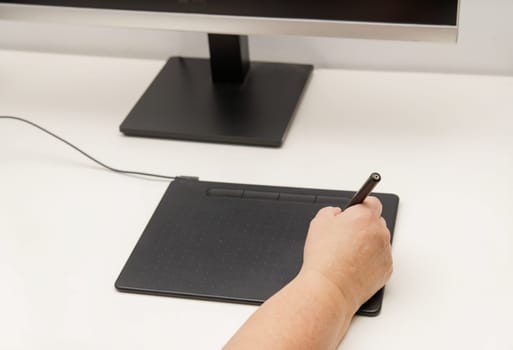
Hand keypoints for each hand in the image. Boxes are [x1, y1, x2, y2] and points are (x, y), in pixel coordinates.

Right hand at [300, 197, 392, 311]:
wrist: (330, 288)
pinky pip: (381, 259)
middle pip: (376, 222)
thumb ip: (331, 211)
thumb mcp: (318, 223)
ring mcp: (385, 251)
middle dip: (364, 227)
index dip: (362, 207)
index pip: (372, 202)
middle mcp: (379, 231)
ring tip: (348, 256)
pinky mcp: (387, 269)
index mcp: (364, 216)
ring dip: (368, 244)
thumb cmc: (324, 258)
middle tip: (346, 237)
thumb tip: (337, 214)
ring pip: (379, 241)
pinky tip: (354, 267)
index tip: (356, 211)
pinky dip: (371, 261)